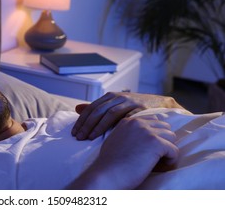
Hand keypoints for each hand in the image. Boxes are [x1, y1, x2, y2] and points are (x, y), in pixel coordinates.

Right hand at [67, 115, 178, 189]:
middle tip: (154, 157)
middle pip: (164, 127)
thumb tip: (145, 139)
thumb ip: (130, 134)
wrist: (107, 174)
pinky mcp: (155, 143)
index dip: (154, 136)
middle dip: (163, 142)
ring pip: (171, 137)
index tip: (149, 149)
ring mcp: (147, 131)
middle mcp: (138, 122)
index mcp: (128, 121)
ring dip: (167, 150)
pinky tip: (159, 168)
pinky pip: (174, 150)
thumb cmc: (110, 163)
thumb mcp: (116, 140)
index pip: (153, 120)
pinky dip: (170, 161)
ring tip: (157, 163)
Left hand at [71, 92, 187, 139]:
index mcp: (110, 96)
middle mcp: (118, 96)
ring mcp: (129, 101)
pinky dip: (115, 126)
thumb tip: (77, 108)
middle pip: (97, 110)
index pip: (91, 108)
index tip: (74, 133)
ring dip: (97, 126)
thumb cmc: (133, 109)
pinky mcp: (140, 108)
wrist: (160, 105)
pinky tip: (109, 136)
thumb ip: (97, 109)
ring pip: (108, 113)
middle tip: (78, 138)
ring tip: (89, 139)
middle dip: (86, 125)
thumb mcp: (114, 107)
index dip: (81, 120)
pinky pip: (124, 117)